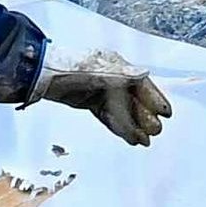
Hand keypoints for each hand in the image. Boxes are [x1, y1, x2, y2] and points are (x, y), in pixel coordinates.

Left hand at [37, 52, 171, 145]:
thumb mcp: (98, 71)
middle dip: (144, 116)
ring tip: (144, 141)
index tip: (166, 113)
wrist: (39, 74)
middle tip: (156, 132)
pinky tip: (129, 137)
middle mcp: (109, 76)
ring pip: (120, 110)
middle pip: (132, 99)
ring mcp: (98, 89)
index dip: (154, 98)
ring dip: (133, 125)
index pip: (140, 84)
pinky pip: (107, 115)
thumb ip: (122, 75)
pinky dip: (118, 126)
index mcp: (115, 65)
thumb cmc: (68, 69)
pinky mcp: (87, 100)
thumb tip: (145, 73)